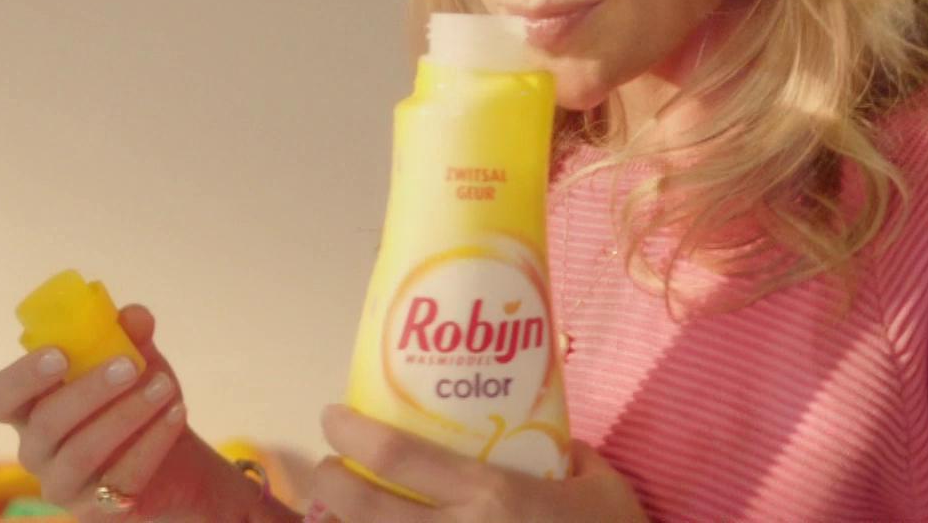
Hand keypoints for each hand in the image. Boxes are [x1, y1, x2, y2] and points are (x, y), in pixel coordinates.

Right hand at [0, 305, 212, 518]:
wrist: (175, 457)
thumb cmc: (136, 398)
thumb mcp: (137, 360)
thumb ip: (131, 335)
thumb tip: (134, 316)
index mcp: (30, 406)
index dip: (20, 378)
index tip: (59, 355)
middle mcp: (35, 449)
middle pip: (45, 423)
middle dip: (90, 390)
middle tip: (131, 365)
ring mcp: (61, 485)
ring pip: (81, 453)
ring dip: (127, 414)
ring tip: (166, 387)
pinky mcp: (94, 511)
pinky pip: (119, 480)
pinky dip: (152, 443)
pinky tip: (177, 413)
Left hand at [301, 405, 647, 522]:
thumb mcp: (599, 482)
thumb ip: (563, 450)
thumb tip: (537, 431)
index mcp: (494, 496)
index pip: (399, 458)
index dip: (353, 434)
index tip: (334, 416)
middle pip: (366, 511)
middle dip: (332, 482)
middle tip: (329, 465)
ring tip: (342, 510)